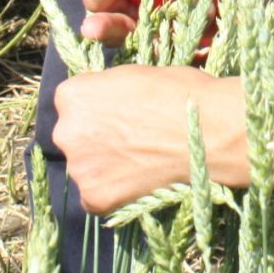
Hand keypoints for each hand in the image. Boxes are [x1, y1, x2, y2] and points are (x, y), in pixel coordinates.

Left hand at [51, 64, 218, 212]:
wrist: (208, 132)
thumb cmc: (179, 94)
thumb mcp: (134, 74)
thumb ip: (107, 90)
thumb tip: (104, 103)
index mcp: (72, 95)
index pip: (72, 104)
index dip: (97, 109)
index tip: (118, 114)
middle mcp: (65, 131)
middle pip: (74, 136)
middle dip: (95, 138)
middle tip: (129, 141)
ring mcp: (79, 167)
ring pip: (85, 168)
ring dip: (104, 166)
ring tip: (139, 162)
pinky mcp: (94, 198)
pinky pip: (96, 198)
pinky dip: (113, 193)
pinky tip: (137, 182)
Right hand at [78, 0, 234, 46]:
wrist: (250, 9)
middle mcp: (130, 5)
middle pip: (98, 2)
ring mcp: (143, 33)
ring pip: (111, 31)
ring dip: (104, 25)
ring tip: (96, 26)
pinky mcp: (160, 58)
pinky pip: (141, 57)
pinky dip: (140, 50)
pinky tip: (148, 42)